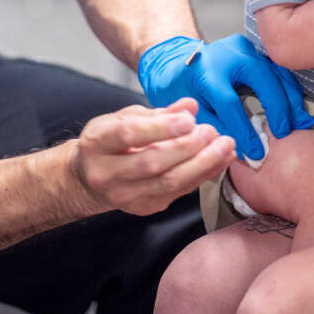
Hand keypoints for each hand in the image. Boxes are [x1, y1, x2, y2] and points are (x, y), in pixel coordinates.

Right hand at [73, 98, 235, 216]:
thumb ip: (158, 113)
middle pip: (152, 162)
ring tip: (224, 147)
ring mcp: (125, 195)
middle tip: (211, 132)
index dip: (161, 127)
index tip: (188, 119)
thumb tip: (190, 106)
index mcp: (97, 143)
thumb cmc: (109, 142)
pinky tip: (219, 160)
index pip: (129, 134)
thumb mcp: (124, 118)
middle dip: (188, 147)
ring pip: (169, 182)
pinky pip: (179, 193)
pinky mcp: (145, 207)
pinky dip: (203, 175)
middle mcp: (106, 173)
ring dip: (202, 164)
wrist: (89, 178)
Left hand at [137, 34, 313, 160]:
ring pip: (276, 72)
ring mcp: (244, 48)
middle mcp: (228, 55)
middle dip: (277, 109)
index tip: (256, 152)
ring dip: (290, 99)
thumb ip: (213, 131)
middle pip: (262, 79)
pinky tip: (296, 108)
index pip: (230, 104)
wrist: (177, 60)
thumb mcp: (188, 110)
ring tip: (299, 123)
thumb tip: (238, 154)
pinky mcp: (254, 48)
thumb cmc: (181, 88)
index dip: (245, 130)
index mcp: (205, 72)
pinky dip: (289, 90)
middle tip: (284, 133)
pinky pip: (278, 69)